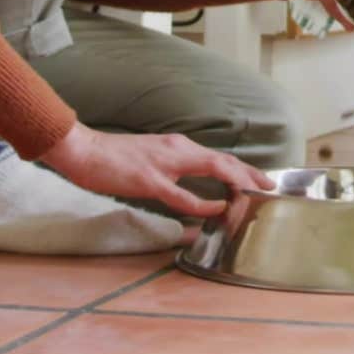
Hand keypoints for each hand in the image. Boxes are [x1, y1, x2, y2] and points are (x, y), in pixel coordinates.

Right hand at [38, 122, 272, 219]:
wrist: (83, 150)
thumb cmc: (113, 158)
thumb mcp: (151, 158)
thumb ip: (172, 169)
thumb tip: (189, 185)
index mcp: (177, 146)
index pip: (218, 157)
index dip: (243, 169)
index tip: (261, 180)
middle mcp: (177, 149)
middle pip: (224, 161)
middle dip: (250, 174)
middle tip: (270, 187)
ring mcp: (165, 164)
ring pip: (213, 169)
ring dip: (237, 182)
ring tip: (255, 194)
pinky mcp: (149, 180)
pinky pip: (183, 195)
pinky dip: (204, 202)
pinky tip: (219, 206)